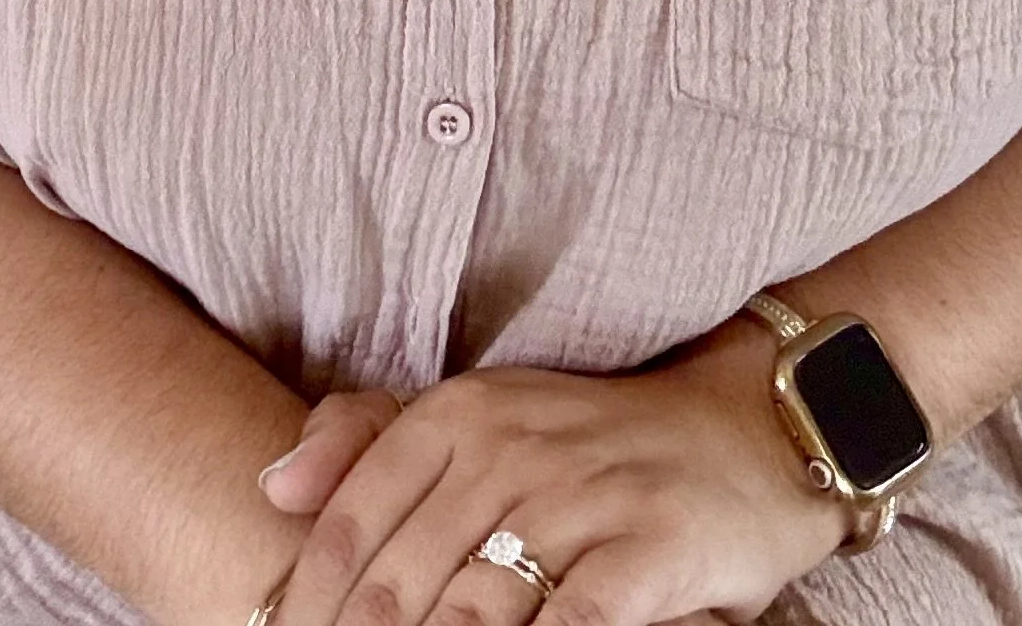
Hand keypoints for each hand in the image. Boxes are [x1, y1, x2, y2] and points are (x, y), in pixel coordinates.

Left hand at [266, 326, 845, 625]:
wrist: (749, 432)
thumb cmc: (595, 444)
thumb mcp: (483, 416)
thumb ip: (369, 438)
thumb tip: (273, 489)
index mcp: (459, 415)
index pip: (352, 523)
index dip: (307, 604)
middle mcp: (510, 448)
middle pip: (400, 583)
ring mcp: (580, 499)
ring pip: (470, 613)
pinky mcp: (645, 552)